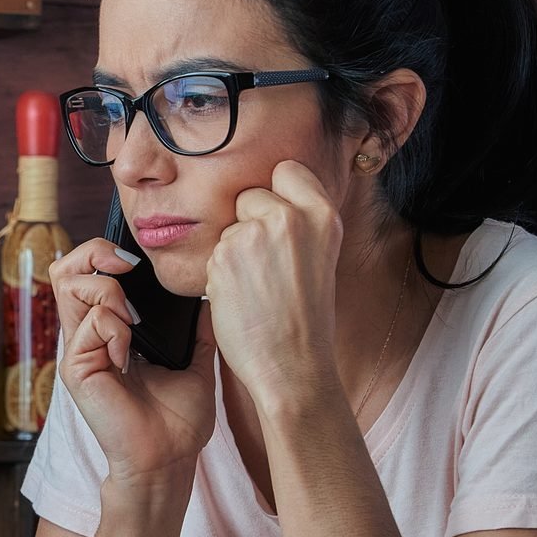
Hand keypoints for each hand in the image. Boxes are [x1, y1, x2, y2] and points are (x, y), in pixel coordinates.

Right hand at [50, 240, 216, 494]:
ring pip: (69, 285)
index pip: (87, 273)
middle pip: (66, 268)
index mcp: (110, 330)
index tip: (139, 264)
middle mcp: (88, 336)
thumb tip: (210, 295)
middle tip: (128, 269)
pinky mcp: (76, 368)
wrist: (170, 460)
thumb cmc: (178, 420)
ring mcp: (78, 351)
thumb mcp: (196, 360)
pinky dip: (115, 329)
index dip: (105, 254)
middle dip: (96, 254)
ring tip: (132, 319)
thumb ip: (197, 328)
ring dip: (107, 290)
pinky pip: (90, 324)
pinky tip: (129, 356)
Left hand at [205, 161, 342, 409]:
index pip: (286, 171)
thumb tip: (271, 196)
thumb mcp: (321, 257)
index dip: (277, 193)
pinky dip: (221, 273)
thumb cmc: (305, 318)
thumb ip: (300, 222)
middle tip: (267, 265)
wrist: (291, 364)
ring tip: (257, 288)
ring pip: (229, 227)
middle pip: (250, 195)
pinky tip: (241, 297)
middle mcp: (288, 218)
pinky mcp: (223, 257)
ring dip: (234, 252)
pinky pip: (213, 252)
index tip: (279, 217)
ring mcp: (253, 236)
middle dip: (249, 222)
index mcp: (322, 215)